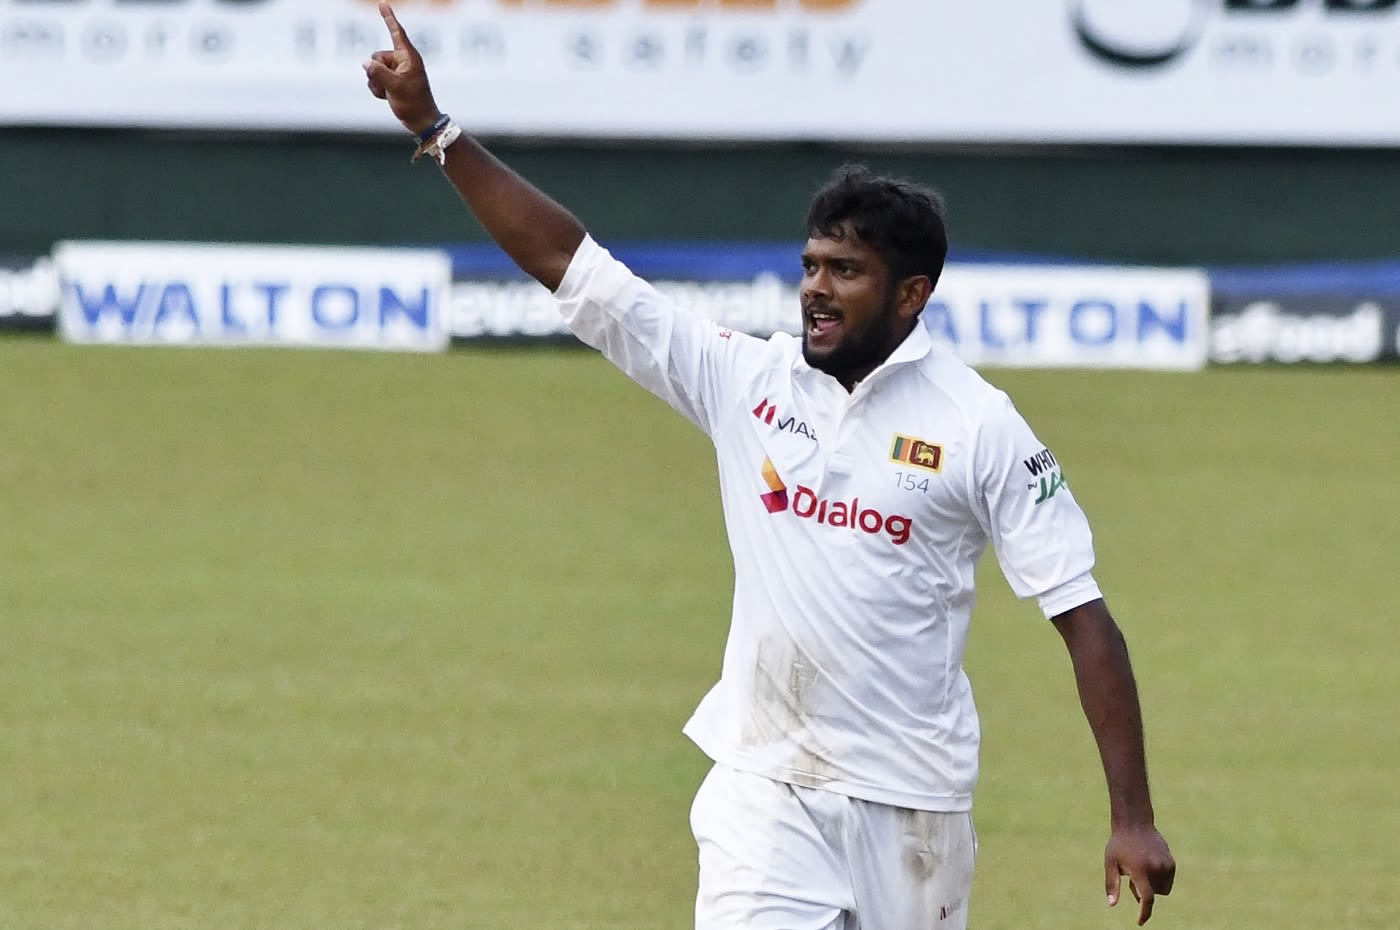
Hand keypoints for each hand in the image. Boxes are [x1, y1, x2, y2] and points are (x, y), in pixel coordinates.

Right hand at [363, 1, 441, 135]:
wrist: (420, 121)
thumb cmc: (414, 103)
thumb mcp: (395, 87)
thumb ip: (377, 72)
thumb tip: (365, 63)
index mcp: (409, 57)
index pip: (396, 32)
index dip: (388, 17)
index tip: (383, 3)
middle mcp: (402, 61)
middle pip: (376, 56)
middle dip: (376, 72)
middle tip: (390, 86)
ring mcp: (396, 72)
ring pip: (372, 69)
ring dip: (376, 83)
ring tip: (390, 94)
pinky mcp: (391, 81)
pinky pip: (374, 80)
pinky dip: (377, 89)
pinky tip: (387, 98)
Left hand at [1105, 825, 1174, 924]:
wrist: (1135, 824)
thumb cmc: (1119, 844)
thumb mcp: (1111, 863)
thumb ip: (1112, 884)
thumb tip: (1111, 904)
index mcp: (1140, 869)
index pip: (1146, 898)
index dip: (1144, 913)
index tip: (1140, 922)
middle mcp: (1156, 868)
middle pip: (1152, 894)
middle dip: (1142, 891)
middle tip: (1130, 877)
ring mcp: (1166, 865)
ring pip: (1162, 890)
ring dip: (1152, 886)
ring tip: (1141, 869)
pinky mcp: (1172, 863)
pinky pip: (1167, 881)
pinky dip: (1159, 880)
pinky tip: (1149, 865)